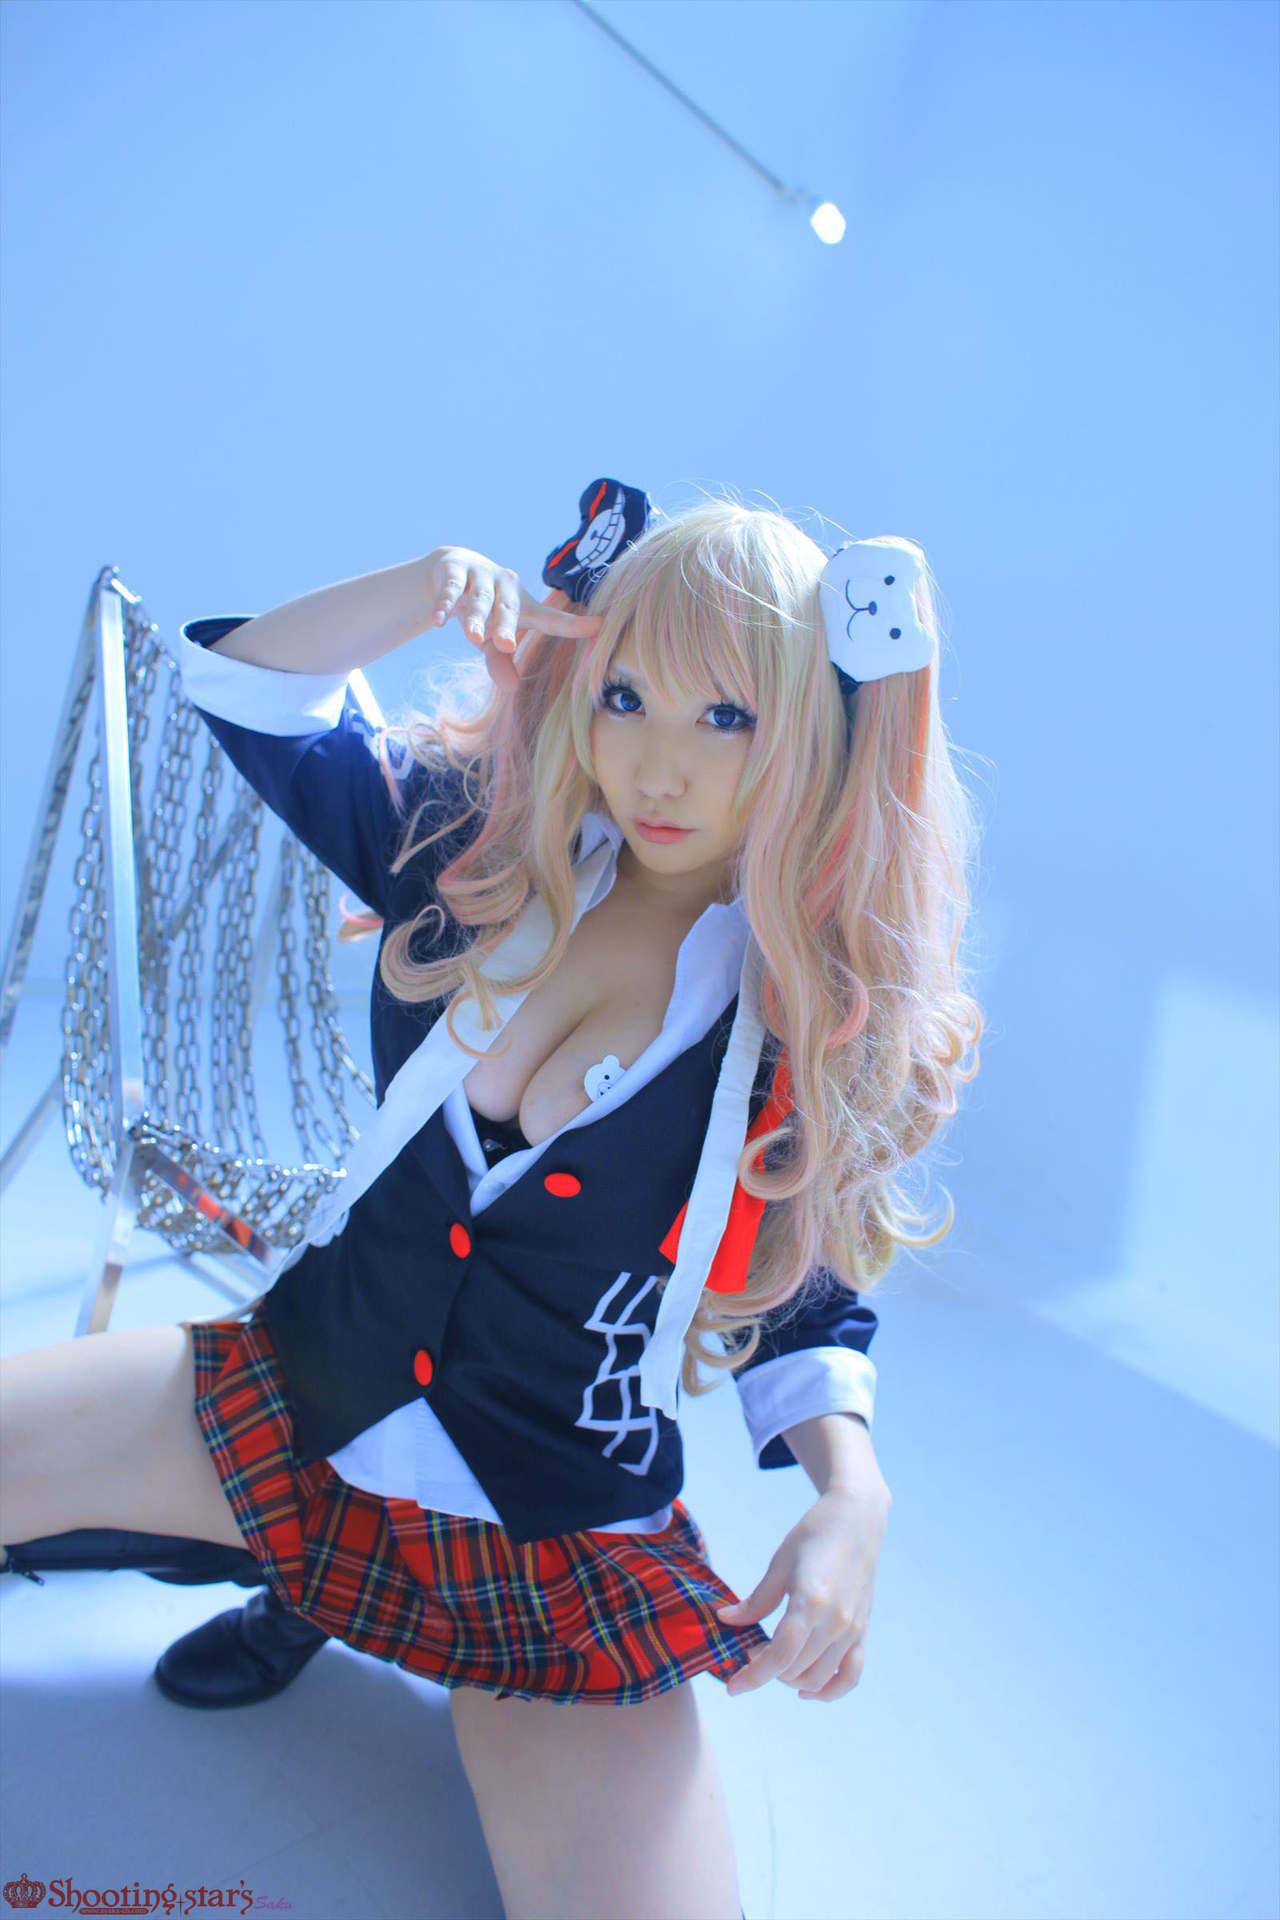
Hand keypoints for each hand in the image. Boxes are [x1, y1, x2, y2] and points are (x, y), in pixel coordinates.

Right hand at [426, 547, 602, 690]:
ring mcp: (481, 576)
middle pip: (509, 609)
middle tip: (507, 645)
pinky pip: (451, 591)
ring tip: (472, 637)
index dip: (573, 625)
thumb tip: (512, 689)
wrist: (451, 572)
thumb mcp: (490, 641)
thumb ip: (500, 662)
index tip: (598, 627)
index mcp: (525, 606)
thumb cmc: (484, 612)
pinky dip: (444, 605)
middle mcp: (508, 587)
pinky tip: (439, 621)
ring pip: (480, 600)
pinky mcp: (455, 571)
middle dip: (507, 626)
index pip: (551, 619)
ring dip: (475, 618)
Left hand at [714, 1484, 889, 1703]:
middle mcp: (835, 1622)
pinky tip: (807, 1690)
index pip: (779, 1656)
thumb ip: (756, 1600)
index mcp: (810, 1602)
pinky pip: (851, 1675)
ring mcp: (852, 1629)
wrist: (856, 1520)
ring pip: (819, 1678)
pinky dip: (830, 1690)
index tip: (732, 1687)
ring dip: (792, 1681)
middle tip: (750, 1652)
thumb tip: (726, 1621)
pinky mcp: (863, 1631)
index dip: (753, 1676)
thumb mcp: (779, 1564)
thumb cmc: (814, 1535)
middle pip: (796, 1670)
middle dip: (766, 1671)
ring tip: (774, 1664)